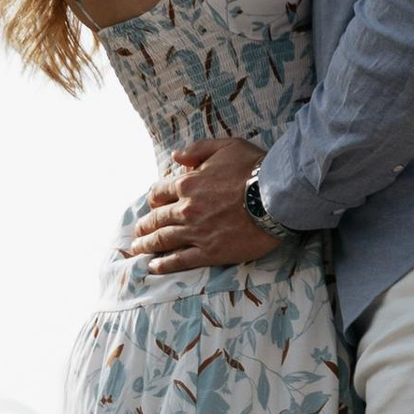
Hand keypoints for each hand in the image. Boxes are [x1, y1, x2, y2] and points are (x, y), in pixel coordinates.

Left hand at [131, 136, 272, 273]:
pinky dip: (164, 265)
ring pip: (164, 240)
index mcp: (188, 184)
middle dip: (144, 226)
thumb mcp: (227, 146)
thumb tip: (176, 156)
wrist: (276, 197)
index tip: (152, 204)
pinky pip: (181, 260)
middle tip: (137, 231)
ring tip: (137, 249)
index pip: (160, 192)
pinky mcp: (210, 252)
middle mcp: (187, 209)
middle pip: (157, 219)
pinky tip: (153, 267)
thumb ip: (199, 149)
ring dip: (148, 245)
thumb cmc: (254, 168)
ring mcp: (196, 232)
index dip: (154, 198)